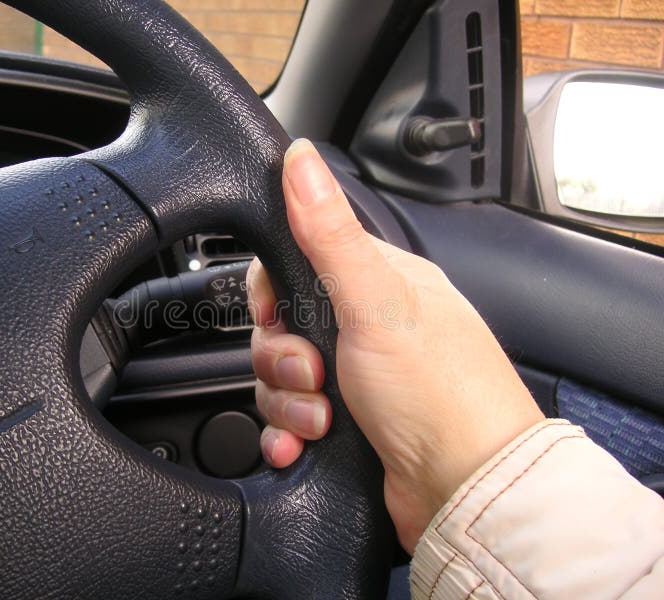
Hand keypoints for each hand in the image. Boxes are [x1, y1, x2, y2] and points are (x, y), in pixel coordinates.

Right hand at [247, 139, 543, 552]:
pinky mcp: (347, 423)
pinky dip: (288, 433)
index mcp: (378, 284)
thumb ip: (331, 234)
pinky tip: (302, 445)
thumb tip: (301, 158)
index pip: (297, 262)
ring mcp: (357, 377)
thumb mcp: (377, 302)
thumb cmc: (441, 391)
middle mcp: (366, 327)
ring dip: (289, 404)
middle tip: (314, 375)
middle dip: (282, 358)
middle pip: (280, 326)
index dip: (273, 291)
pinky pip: (291, 419)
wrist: (468, 491)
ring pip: (282, 377)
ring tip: (323, 420)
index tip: (277, 314)